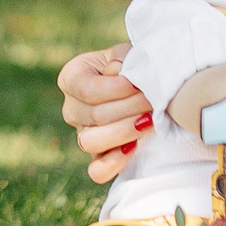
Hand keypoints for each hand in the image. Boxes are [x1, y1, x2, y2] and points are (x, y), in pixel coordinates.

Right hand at [57, 43, 147, 183]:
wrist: (147, 87)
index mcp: (72, 78)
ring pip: (91, 142)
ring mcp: (83, 135)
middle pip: (94, 115)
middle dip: (129, 108)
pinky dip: (114, 162)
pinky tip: (134, 147)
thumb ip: (121, 58)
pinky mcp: (98, 159)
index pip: (87, 89)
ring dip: (124, 131)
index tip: (140, 84)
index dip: (116, 89)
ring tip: (148, 120)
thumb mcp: (128, 54)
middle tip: (153, 100)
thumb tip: (115, 71)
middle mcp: (72, 109)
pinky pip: (97, 171)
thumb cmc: (135, 66)